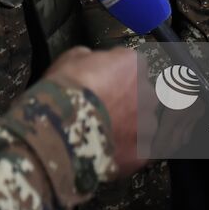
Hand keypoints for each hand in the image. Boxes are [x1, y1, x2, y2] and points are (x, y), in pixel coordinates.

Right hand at [44, 46, 152, 179]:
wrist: (61, 127)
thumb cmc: (66, 88)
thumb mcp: (72, 58)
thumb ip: (91, 59)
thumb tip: (92, 63)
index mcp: (133, 64)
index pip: (129, 64)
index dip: (113, 73)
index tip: (100, 81)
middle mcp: (147, 92)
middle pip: (140, 94)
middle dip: (125, 100)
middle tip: (102, 108)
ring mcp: (146, 124)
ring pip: (142, 123)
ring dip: (128, 126)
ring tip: (104, 133)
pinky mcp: (141, 152)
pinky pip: (137, 149)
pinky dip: (125, 150)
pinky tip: (107, 151)